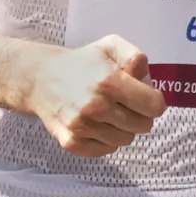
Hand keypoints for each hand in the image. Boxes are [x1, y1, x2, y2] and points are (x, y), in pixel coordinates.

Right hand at [21, 35, 165, 156]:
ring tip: (110, 113)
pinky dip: (106, 140)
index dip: (155, 101)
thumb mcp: (110, 46)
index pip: (153, 106)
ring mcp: (82, 127)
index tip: (147, 97)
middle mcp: (95, 106)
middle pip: (143, 126)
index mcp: (109, 81)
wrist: (40, 78)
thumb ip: (135, 57)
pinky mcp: (71, 142)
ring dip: (123, 128)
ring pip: (126, 140)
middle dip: (141, 115)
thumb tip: (146, 79)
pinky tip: (98, 125)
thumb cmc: (83, 62)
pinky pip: (106, 150)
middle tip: (127, 105)